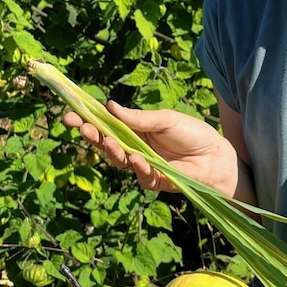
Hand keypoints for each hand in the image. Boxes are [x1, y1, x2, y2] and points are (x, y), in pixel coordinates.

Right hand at [63, 101, 240, 195]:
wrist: (216, 157)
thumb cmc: (193, 134)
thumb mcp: (165, 119)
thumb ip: (138, 117)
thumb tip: (109, 106)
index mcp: (135, 128)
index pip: (106, 123)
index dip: (87, 119)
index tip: (70, 114)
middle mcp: (134, 146)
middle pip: (105, 142)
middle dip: (91, 135)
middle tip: (80, 127)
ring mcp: (142, 164)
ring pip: (118, 160)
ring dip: (110, 151)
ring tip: (107, 141)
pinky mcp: (154, 180)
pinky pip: (139, 176)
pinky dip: (137, 167)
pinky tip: (137, 158)